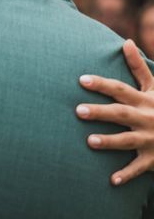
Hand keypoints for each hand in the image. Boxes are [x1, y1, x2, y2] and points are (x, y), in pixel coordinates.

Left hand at [76, 39, 153, 185]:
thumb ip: (138, 67)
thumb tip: (125, 42)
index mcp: (144, 100)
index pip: (120, 89)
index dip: (102, 84)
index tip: (81, 80)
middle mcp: (146, 118)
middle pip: (121, 114)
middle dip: (101, 112)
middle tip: (78, 111)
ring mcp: (150, 139)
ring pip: (128, 141)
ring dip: (110, 142)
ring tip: (90, 141)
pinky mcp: (153, 159)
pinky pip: (139, 168)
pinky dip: (126, 175)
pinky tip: (110, 181)